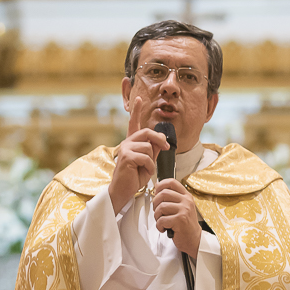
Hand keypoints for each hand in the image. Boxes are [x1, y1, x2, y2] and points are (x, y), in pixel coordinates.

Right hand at [108, 96, 168, 213]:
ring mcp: (125, 148)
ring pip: (148, 147)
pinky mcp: (126, 156)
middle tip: (165, 148)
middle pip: (147, 132)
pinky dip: (149, 167)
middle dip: (159, 139)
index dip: (136, 111)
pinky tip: (143, 172)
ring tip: (146, 169)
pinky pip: (146, 157)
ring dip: (152, 160)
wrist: (124, 191)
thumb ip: (153, 150)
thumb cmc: (134, 177)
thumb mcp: (148, 162)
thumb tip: (161, 140)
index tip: (139, 98)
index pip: (133, 123)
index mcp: (131, 142)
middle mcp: (127, 143)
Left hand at [153, 179, 200, 255]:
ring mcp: (184, 210)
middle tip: (157, 211)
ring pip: (161, 207)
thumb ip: (172, 198)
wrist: (194, 239)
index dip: (161, 185)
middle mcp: (186, 201)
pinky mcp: (180, 220)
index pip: (172, 182)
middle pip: (163, 194)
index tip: (156, 192)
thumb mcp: (182, 207)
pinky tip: (164, 228)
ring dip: (157, 216)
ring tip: (161, 221)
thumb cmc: (185, 225)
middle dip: (155, 203)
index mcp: (186, 196)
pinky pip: (162, 220)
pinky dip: (159, 226)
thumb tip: (157, 187)